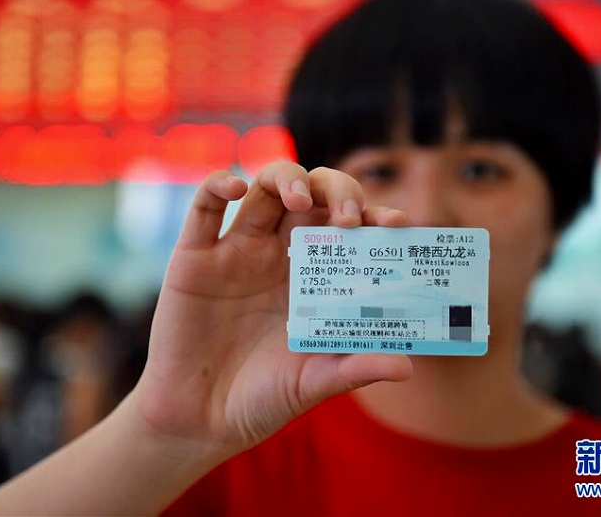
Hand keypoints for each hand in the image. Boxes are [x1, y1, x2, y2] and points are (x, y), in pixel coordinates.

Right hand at [133, 162, 412, 459]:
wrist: (200, 422)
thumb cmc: (262, 399)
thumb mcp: (314, 384)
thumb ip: (356, 369)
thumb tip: (407, 366)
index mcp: (314, 277)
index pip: (350, 228)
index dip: (374, 216)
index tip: (395, 225)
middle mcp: (279, 256)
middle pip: (313, 195)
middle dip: (337, 190)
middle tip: (348, 217)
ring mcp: (236, 252)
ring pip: (264, 188)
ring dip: (287, 179)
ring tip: (300, 199)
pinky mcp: (194, 258)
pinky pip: (203, 208)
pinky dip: (217, 185)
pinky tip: (235, 187)